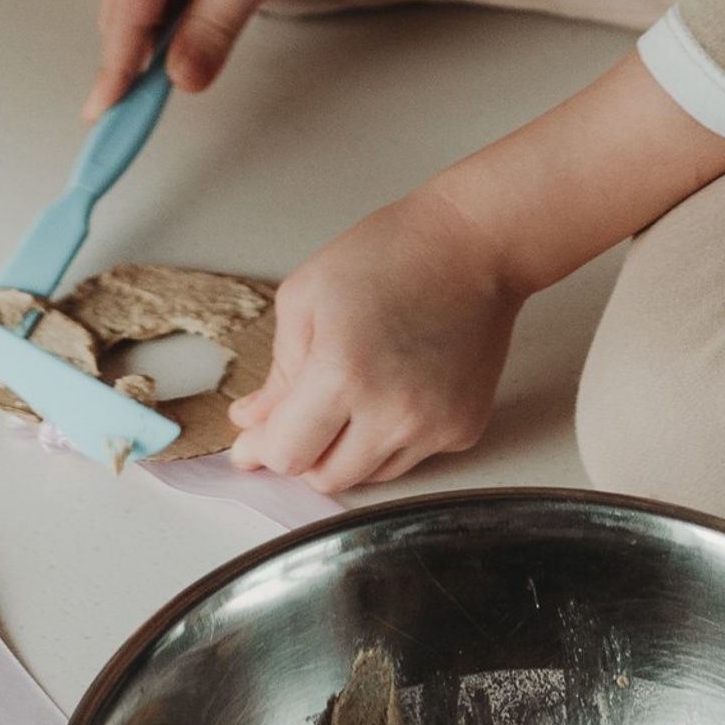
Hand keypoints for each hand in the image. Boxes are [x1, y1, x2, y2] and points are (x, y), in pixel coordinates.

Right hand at [86, 0, 343, 114]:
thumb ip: (212, 28)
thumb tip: (179, 80)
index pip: (126, 19)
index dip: (115, 72)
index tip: (102, 117)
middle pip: (122, 18)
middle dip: (123, 68)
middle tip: (125, 123)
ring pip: (141, 12)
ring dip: (145, 51)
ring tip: (146, 99)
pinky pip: (163, 0)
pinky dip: (165, 31)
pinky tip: (178, 53)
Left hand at [225, 190, 522, 491]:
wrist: (472, 245)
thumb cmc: (389, 254)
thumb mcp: (307, 296)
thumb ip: (278, 370)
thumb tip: (254, 422)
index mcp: (342, 373)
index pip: (288, 455)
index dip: (263, 449)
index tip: (252, 442)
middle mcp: (393, 412)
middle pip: (327, 479)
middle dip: (304, 452)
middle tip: (301, 414)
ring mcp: (434, 425)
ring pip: (370, 475)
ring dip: (348, 449)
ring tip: (354, 388)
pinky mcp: (463, 428)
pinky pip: (411, 456)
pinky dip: (391, 436)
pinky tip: (394, 386)